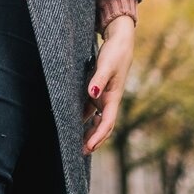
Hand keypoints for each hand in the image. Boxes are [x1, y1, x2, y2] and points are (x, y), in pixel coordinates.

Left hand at [82, 14, 135, 154]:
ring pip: (95, 118)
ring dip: (88, 130)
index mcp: (114, 97)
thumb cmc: (115, 53)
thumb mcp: (106, 65)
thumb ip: (99, 79)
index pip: (107, 123)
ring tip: (76, 142)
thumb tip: (92, 94)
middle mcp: (109, 100)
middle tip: (80, 152)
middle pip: (101, 125)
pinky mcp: (97, 89)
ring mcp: (103, 95)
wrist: (120, 41)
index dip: (99, 137)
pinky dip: (84, 117)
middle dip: (93, 139)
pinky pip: (90, 108)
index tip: (89, 147)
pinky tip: (73, 121)